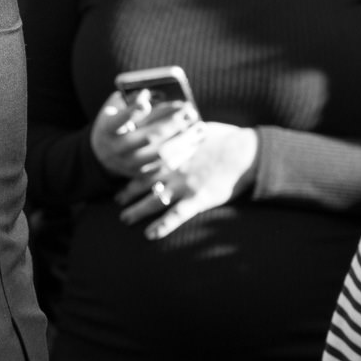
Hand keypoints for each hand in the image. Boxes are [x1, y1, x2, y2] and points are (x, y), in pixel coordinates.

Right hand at [87, 92, 193, 178]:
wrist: (102, 155)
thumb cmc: (113, 124)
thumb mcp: (113, 109)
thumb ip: (128, 100)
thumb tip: (149, 94)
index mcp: (108, 129)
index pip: (119, 120)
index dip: (132, 113)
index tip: (146, 104)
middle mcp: (117, 148)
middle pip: (148, 137)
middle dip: (172, 124)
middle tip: (190, 111)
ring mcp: (129, 164)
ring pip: (161, 154)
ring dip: (183, 141)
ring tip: (200, 128)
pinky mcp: (140, 174)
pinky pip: (165, 166)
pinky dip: (182, 154)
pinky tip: (194, 142)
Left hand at [117, 121, 257, 240]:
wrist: (243, 151)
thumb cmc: (222, 138)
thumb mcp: (194, 127)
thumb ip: (177, 132)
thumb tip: (167, 125)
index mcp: (169, 151)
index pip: (140, 163)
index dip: (127, 171)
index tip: (119, 176)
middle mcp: (171, 169)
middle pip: (141, 183)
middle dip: (127, 194)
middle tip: (117, 201)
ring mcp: (183, 185)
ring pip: (153, 201)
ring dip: (137, 211)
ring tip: (125, 219)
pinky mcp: (197, 199)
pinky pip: (175, 216)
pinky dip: (161, 226)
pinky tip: (150, 235)